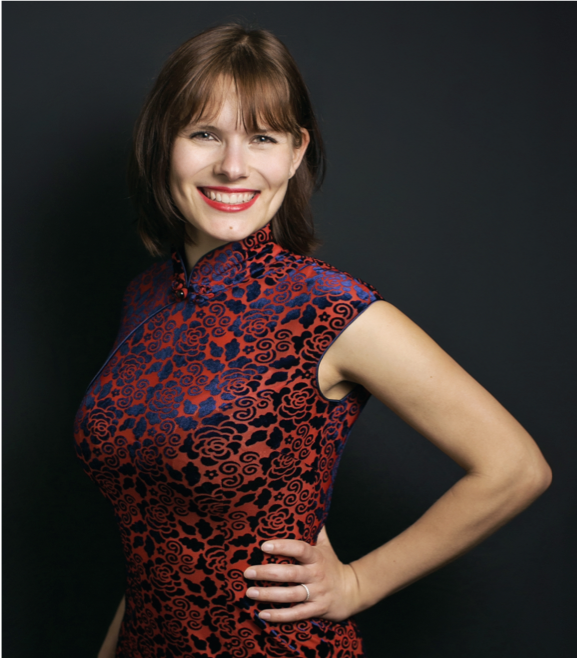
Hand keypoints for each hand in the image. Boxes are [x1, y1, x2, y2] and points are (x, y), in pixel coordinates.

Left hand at [243, 526, 360, 622]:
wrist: (353, 591)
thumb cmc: (332, 565)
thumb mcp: (326, 546)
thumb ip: (316, 529)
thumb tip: (310, 506)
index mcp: (316, 557)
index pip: (300, 549)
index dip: (283, 546)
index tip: (264, 545)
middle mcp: (316, 574)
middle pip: (291, 573)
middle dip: (267, 573)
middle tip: (248, 571)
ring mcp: (317, 593)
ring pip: (290, 595)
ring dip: (268, 594)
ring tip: (249, 592)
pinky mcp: (317, 610)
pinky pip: (296, 614)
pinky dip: (279, 616)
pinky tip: (262, 614)